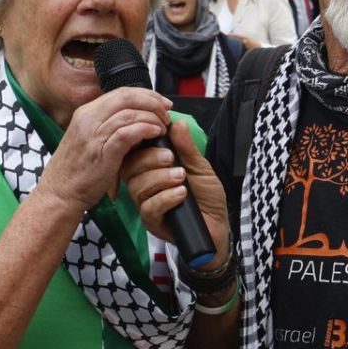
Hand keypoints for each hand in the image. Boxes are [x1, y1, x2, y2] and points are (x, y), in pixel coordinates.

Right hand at [37, 87, 171, 212]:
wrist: (59, 192)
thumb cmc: (78, 170)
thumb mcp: (91, 140)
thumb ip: (110, 126)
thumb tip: (137, 119)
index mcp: (86, 113)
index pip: (122, 92)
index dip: (146, 94)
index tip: (162, 102)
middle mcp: (88, 119)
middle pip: (127, 97)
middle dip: (152, 102)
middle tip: (167, 112)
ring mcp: (93, 134)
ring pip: (129, 113)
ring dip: (152, 116)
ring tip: (163, 125)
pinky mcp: (101, 151)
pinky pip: (126, 133)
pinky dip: (144, 129)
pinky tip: (155, 132)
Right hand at [124, 120, 230, 256]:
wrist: (218, 225)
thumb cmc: (207, 196)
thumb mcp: (199, 167)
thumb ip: (187, 148)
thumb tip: (178, 123)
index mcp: (151, 168)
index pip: (133, 152)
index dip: (139, 141)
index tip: (158, 133)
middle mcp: (143, 185)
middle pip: (129, 168)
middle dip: (150, 159)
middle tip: (171, 158)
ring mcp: (145, 203)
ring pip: (137, 187)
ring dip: (160, 179)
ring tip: (181, 177)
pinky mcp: (151, 222)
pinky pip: (148, 207)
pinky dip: (165, 198)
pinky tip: (181, 194)